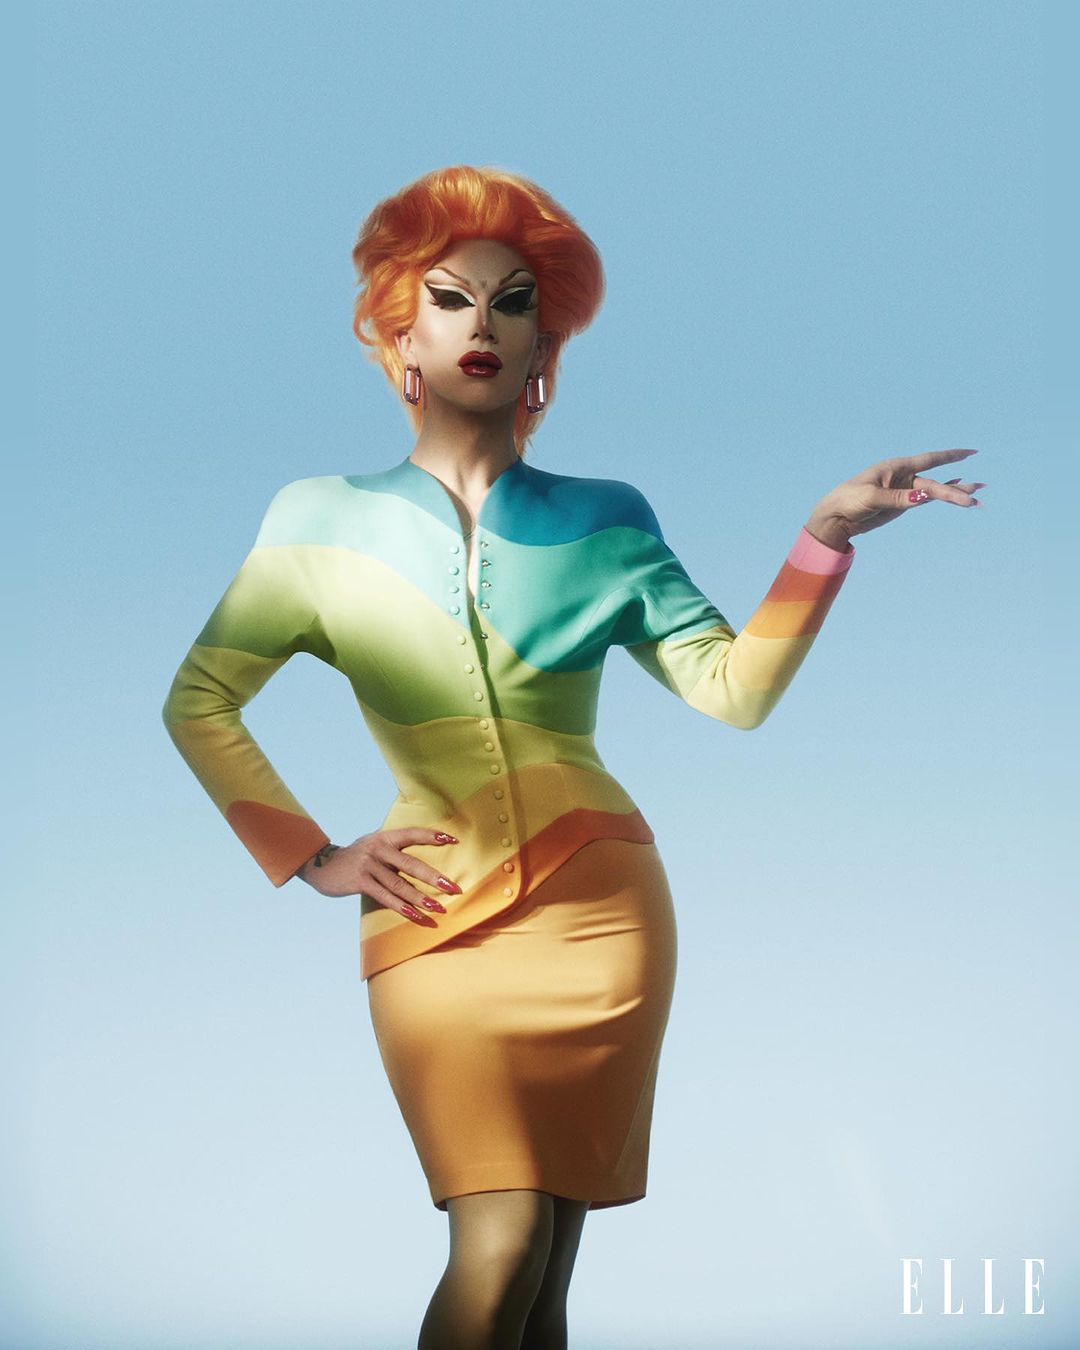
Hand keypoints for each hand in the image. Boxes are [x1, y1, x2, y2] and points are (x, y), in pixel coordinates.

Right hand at [297, 828, 461, 926]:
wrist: (321, 864)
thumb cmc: (355, 857)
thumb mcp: (373, 844)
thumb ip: (393, 848)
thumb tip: (422, 858)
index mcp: (385, 836)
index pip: (413, 833)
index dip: (433, 836)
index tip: (453, 840)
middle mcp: (378, 848)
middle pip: (411, 864)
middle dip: (434, 878)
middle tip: (454, 889)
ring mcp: (369, 865)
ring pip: (400, 884)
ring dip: (420, 898)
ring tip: (438, 908)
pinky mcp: (360, 882)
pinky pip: (385, 897)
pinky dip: (402, 907)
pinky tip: (416, 915)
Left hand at [805, 448, 985, 548]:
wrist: (836, 517)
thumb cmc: (849, 500)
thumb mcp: (872, 497)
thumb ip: (899, 498)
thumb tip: (925, 498)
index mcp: (896, 468)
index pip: (929, 460)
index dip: (951, 456)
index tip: (972, 452)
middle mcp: (903, 477)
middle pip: (935, 483)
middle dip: (956, 490)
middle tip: (975, 497)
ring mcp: (904, 491)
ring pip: (934, 491)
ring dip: (955, 494)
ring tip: (977, 497)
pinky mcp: (902, 504)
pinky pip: (926, 499)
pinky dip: (941, 496)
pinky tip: (957, 492)